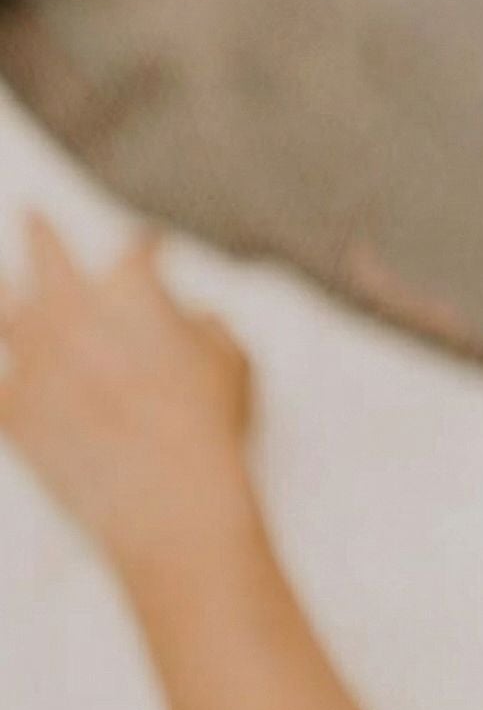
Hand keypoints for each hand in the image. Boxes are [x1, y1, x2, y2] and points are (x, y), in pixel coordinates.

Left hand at [0, 213, 256, 578]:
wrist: (166, 498)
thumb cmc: (209, 422)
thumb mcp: (233, 360)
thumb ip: (205, 326)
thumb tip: (186, 319)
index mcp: (135, 292)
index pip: (137, 251)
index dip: (148, 245)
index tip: (151, 245)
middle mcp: (76, 316)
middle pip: (48, 257)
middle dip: (41, 231)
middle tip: (32, 211)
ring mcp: (37, 364)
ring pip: (4, 313)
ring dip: (4, 295)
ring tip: (2, 284)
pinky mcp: (14, 414)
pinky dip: (5, 376)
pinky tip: (7, 373)